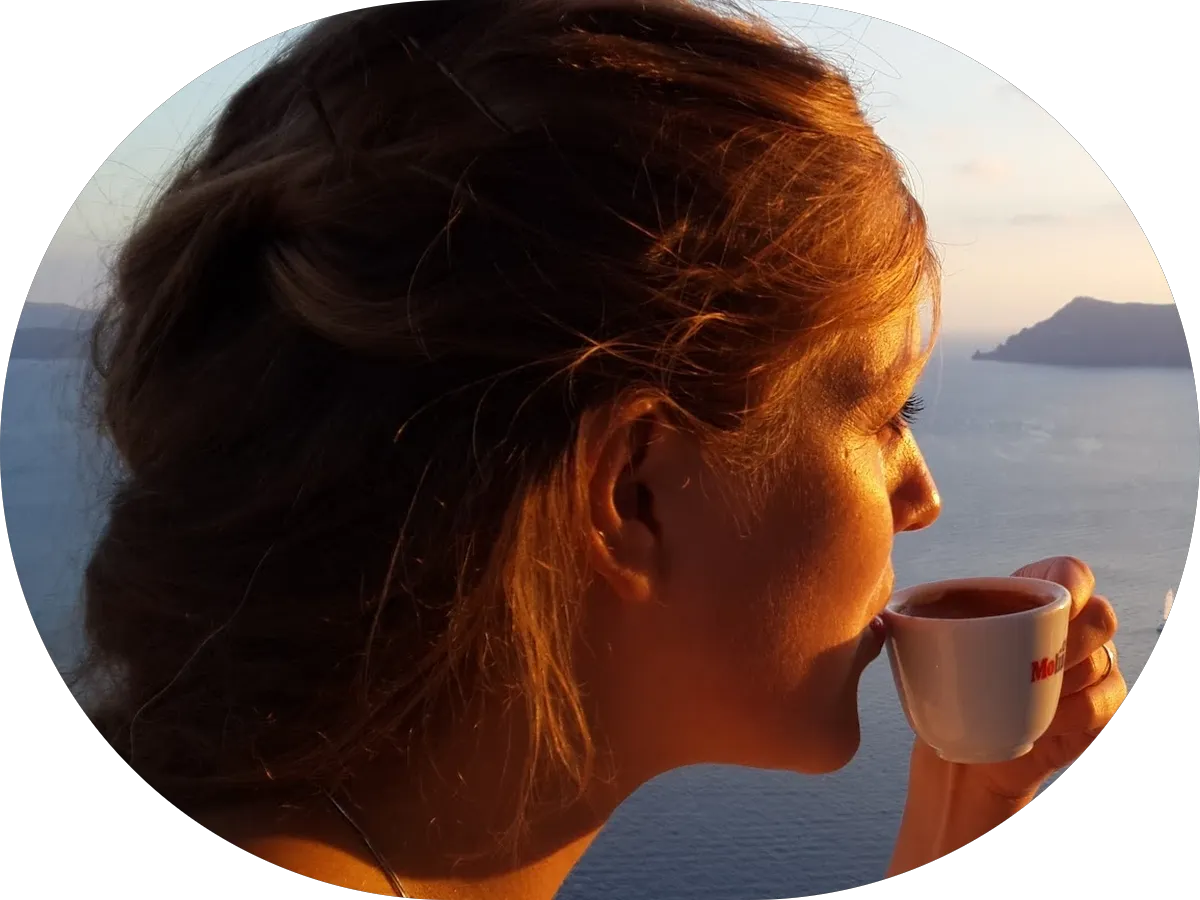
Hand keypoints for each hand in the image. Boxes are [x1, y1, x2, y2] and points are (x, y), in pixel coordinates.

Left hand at [889, 557, 1128, 876]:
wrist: (964, 754)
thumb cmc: (946, 691)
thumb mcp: (926, 652)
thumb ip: (908, 627)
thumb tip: (878, 622)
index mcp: (1026, 602)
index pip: (1072, 573)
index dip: (1074, 580)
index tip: (1058, 599)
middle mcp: (1066, 632)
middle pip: (1100, 616)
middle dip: (1076, 636)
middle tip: (1040, 659)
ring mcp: (1086, 671)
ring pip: (1103, 660)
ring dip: (1070, 678)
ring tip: (1032, 693)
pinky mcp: (1095, 711)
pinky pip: (1109, 701)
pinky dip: (1082, 710)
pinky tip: (1050, 719)